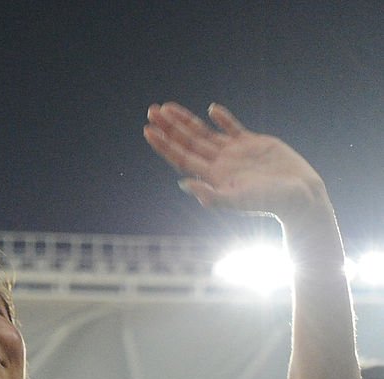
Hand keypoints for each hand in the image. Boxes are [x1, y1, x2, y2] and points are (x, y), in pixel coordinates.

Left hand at [143, 102, 327, 221]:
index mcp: (213, 177)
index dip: (164, 144)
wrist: (298, 197)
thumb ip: (211, 195)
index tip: (148, 130)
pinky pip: (233, 128)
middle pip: (188, 142)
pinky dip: (223, 119)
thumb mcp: (237, 200)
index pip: (182, 158)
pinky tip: (211, 110)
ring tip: (168, 107)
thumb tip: (183, 184)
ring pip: (204, 133)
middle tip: (152, 110)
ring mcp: (235, 153)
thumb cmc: (269, 202)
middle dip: (169, 127)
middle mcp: (220, 164)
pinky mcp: (253, 144)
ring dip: (186, 120)